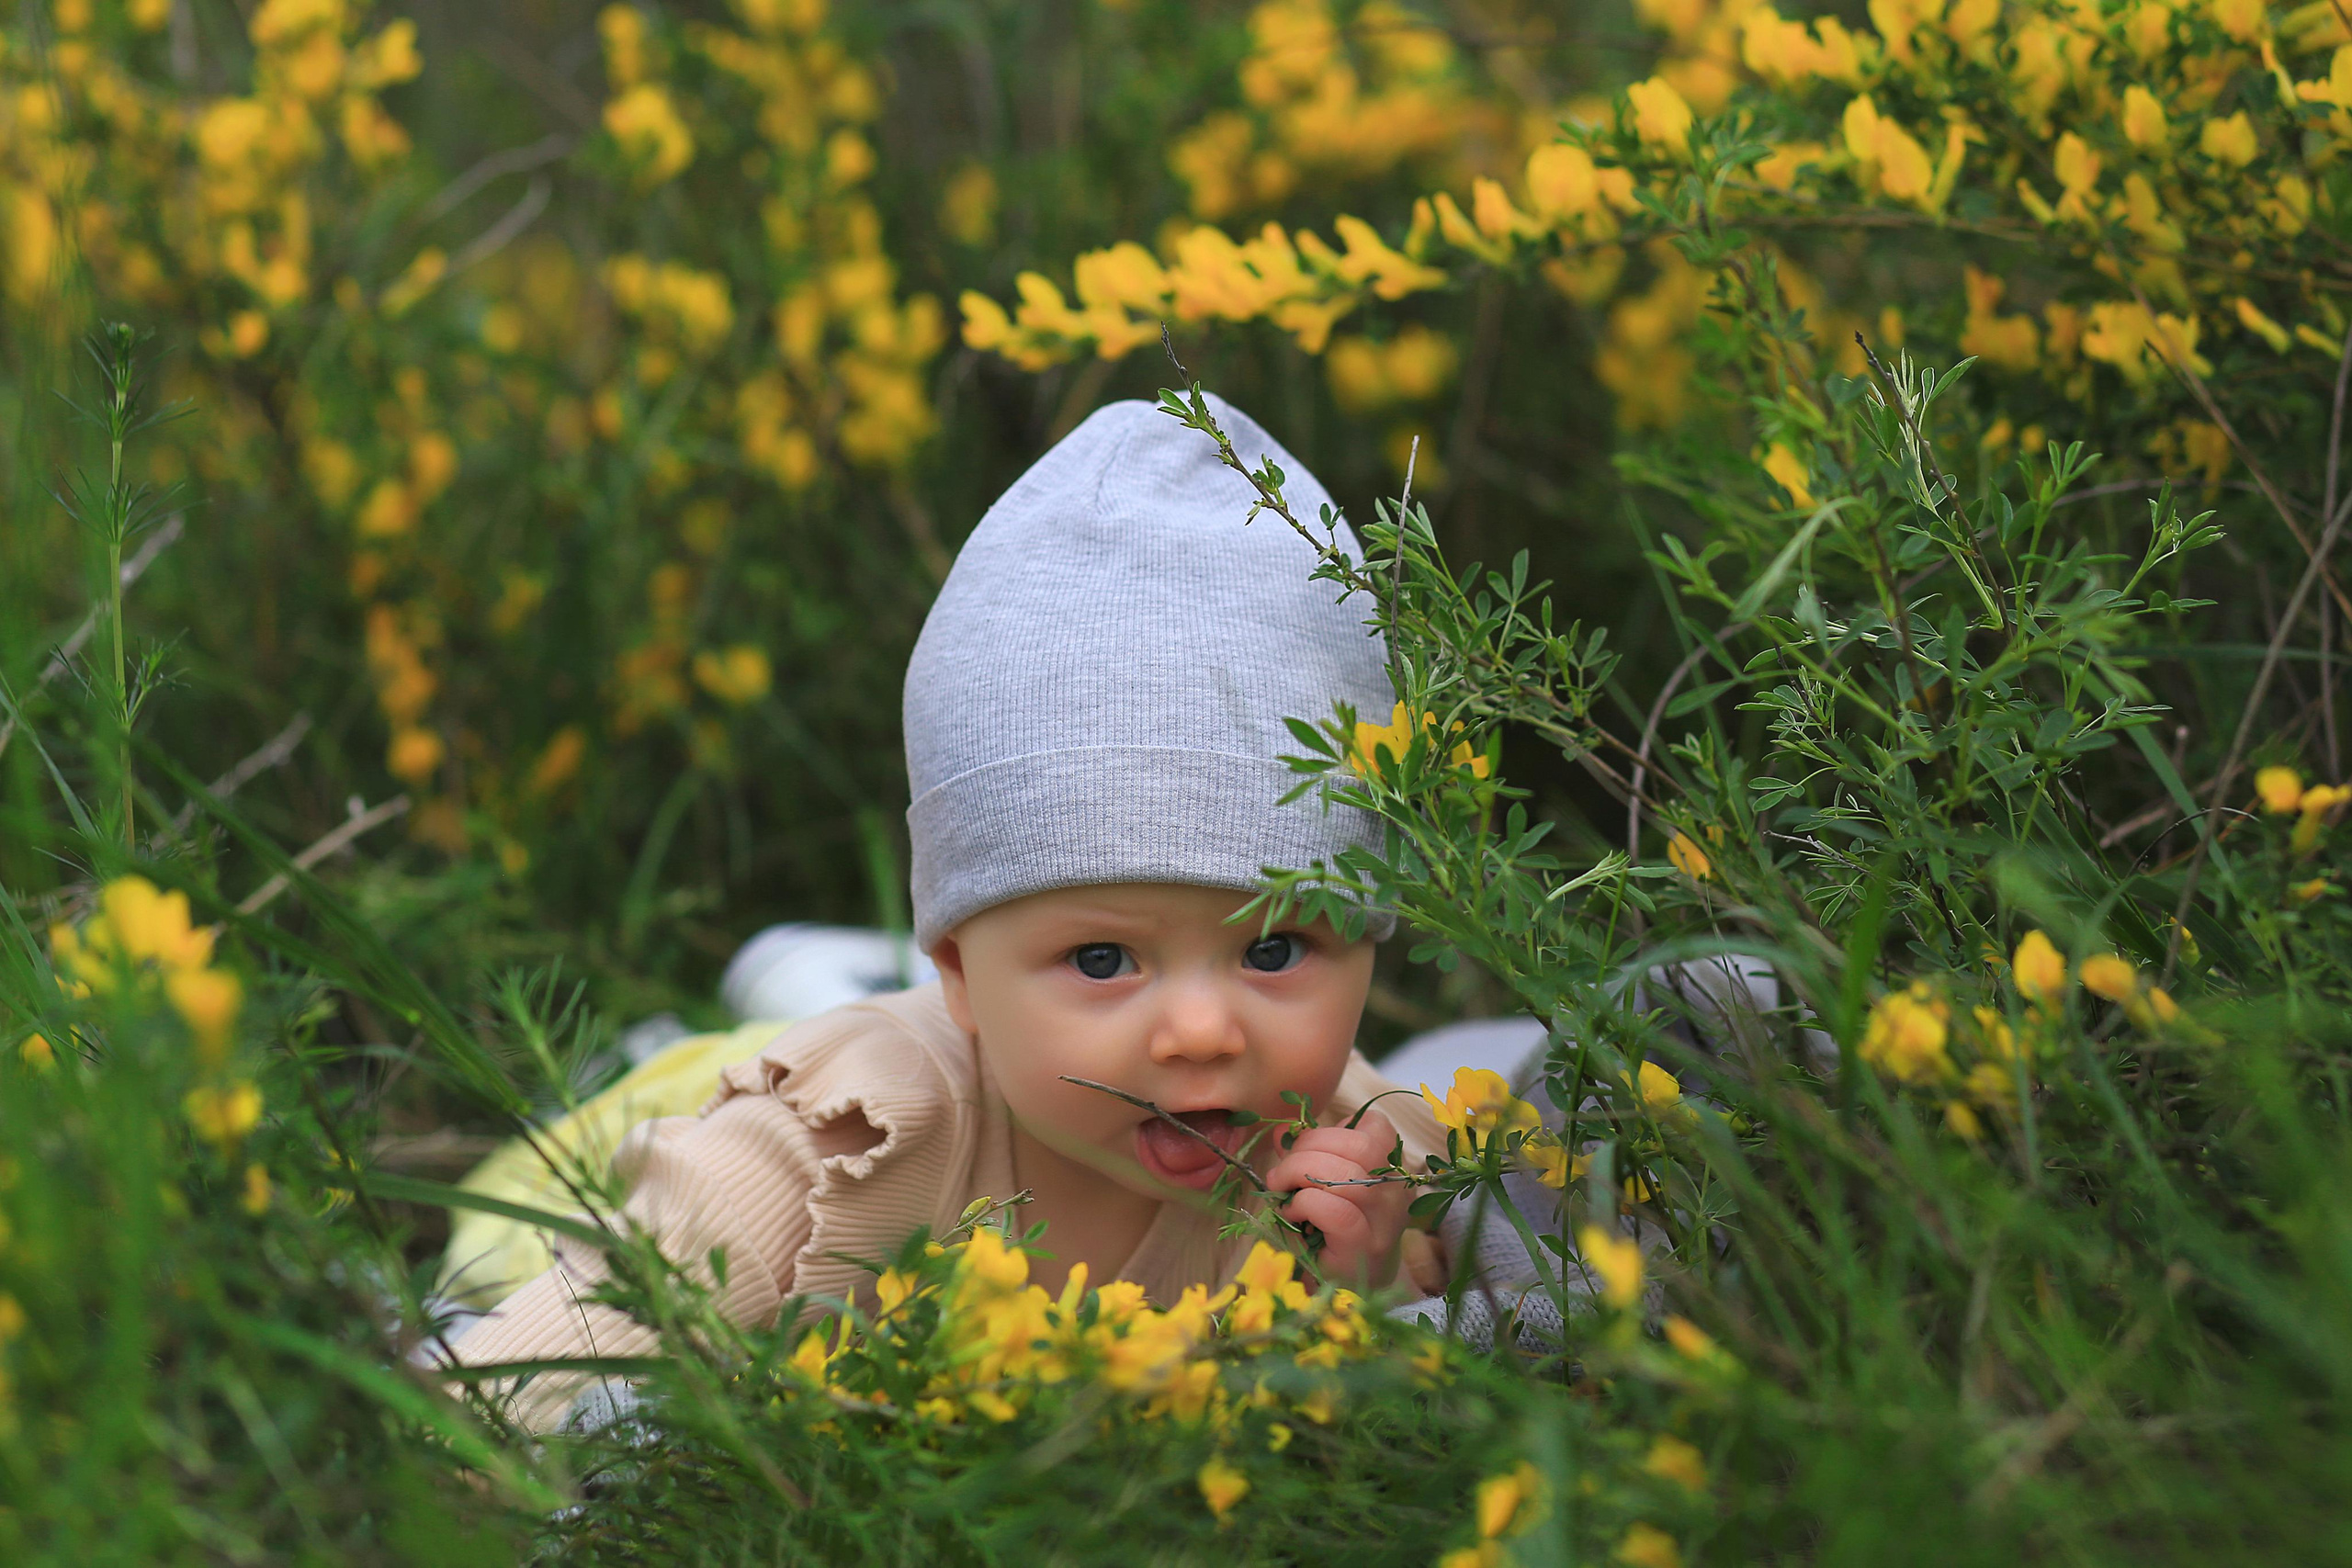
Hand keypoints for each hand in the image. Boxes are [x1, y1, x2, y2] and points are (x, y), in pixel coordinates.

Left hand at [1266, 1109, 1409, 1288]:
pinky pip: (1337, 1211)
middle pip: (1359, 1146)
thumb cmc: (1332, 1234)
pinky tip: (1293, 1213)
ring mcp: (1383, 1223)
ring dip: (1299, 1172)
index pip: (1376, 1128)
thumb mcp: (1328, 1187)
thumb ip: (1312, 1156)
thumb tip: (1284, 1131)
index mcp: (1389, 1171)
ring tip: (1281, 1189)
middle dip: (1308, 1147)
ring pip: (1347, 1176)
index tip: (1307, 1148)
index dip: (1334, 1130)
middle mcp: (1395, 1194)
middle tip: (1282, 1170)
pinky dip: (1305, 1203)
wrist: (1349, 1291)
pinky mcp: (1364, 1248)